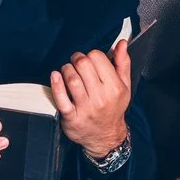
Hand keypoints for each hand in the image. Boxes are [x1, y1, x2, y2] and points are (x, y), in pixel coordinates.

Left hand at [50, 38, 133, 161]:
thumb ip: (123, 63)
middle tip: (75, 62)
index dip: (91, 55)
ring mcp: (85, 107)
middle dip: (77, 59)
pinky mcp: (71, 116)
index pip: (98, 57)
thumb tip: (121, 43)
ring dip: (66, 69)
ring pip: (71, 78)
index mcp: (115, 87)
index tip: (89, 60)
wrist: (105, 136)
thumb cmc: (113, 108)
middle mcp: (101, 97)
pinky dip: (56, 83)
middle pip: (83, 64)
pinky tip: (55, 76)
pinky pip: (61, 97)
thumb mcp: (124, 86)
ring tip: (67, 70)